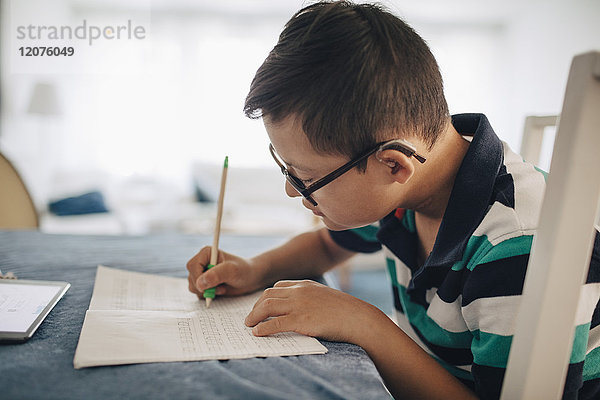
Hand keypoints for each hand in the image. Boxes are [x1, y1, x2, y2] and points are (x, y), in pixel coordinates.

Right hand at [186, 246, 264, 297]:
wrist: (250, 279)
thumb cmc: (243, 270)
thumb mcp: (232, 271)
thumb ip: (217, 275)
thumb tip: (200, 283)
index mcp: (206, 253)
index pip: (192, 266)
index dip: (199, 277)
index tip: (210, 284)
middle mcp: (202, 262)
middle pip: (191, 278)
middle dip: (204, 286)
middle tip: (220, 286)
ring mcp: (202, 273)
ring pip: (193, 287)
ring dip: (207, 291)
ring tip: (222, 287)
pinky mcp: (204, 283)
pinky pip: (198, 293)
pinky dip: (208, 295)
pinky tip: (220, 290)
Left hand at [244, 280, 379, 343]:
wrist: (358, 318)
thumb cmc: (345, 311)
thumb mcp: (325, 297)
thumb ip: (310, 298)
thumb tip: (298, 309)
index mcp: (306, 284)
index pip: (278, 286)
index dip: (266, 297)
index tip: (261, 306)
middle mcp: (299, 291)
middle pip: (268, 295)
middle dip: (256, 306)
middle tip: (250, 318)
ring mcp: (299, 304)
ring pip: (267, 306)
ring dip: (254, 316)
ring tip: (249, 325)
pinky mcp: (301, 320)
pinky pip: (275, 323)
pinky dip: (263, 328)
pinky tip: (258, 333)